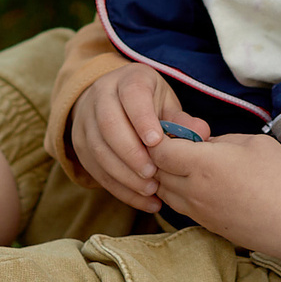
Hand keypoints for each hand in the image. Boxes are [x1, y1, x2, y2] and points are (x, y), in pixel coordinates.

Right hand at [71, 64, 209, 211]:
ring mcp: (85, 120)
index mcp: (128, 80)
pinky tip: (144, 201)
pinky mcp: (79, 144)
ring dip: (124, 174)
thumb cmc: (148, 104)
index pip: (131, 95)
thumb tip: (201, 133)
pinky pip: (95, 169)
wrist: (113, 102)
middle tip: (153, 174)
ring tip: (150, 190)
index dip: (142, 119)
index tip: (156, 141)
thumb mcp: (166, 103)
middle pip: (109, 124)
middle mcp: (100, 96)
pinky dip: (120, 189)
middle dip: (131, 153)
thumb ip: (182, 119)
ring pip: (98, 149)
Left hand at [149, 132, 280, 272]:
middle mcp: (194, 190)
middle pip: (156, 171)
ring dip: (167, 176)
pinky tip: (197, 183)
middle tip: (177, 144)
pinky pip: (179, 206)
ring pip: (164, 191)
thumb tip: (203, 145)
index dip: (160, 137)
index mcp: (203, 164)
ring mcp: (198, 211)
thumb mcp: (254, 143)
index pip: (159, 150)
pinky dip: (178, 193)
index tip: (172, 130)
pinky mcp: (206, 225)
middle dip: (160, 156)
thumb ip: (220, 140)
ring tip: (186, 164)